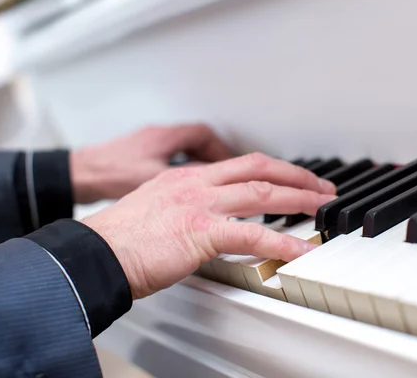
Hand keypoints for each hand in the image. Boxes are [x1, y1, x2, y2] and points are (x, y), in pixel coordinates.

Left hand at [70, 124, 232, 203]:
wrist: (77, 176)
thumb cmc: (108, 173)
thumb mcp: (154, 177)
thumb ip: (186, 180)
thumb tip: (215, 188)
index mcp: (166, 136)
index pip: (206, 135)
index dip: (225, 150)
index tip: (237, 166)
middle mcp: (160, 138)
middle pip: (200, 142)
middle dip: (218, 157)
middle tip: (231, 175)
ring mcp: (150, 148)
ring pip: (186, 153)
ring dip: (201, 166)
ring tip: (214, 185)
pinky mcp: (141, 161)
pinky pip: (173, 162)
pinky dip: (185, 173)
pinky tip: (187, 192)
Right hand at [81, 153, 336, 298]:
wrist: (93, 252)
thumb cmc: (119, 239)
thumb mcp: (156, 209)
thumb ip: (185, 208)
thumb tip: (206, 222)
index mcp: (186, 177)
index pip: (241, 164)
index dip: (273, 169)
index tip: (293, 178)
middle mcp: (196, 183)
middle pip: (260, 169)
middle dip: (297, 176)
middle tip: (321, 187)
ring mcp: (199, 204)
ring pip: (263, 193)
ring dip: (300, 199)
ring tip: (322, 208)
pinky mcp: (200, 230)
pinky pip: (252, 235)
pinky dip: (282, 243)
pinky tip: (300, 251)